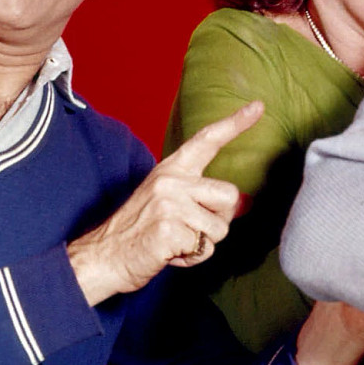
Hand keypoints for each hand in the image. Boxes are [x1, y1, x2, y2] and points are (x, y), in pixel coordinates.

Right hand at [68, 102, 263, 305]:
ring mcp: (168, 203)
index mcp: (171, 170)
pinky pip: (204, 249)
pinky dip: (192, 258)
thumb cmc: (140, 232)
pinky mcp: (169, 229)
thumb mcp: (171, 205)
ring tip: (176, 241)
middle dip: (220, 219)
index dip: (235, 124)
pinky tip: (170, 252)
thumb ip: (205, 198)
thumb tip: (246, 202)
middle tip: (193, 229)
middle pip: (230, 195)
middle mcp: (170, 181)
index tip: (258, 106)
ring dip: (204, 243)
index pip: (207, 140)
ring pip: (220, 229)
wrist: (105, 256)